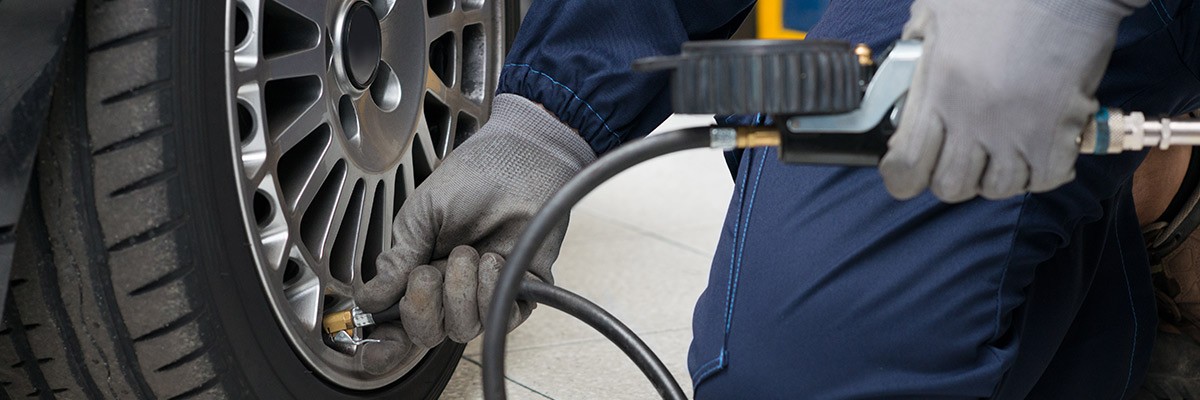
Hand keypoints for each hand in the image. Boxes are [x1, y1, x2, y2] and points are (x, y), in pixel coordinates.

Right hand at [351, 94, 594, 372]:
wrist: (521, 159)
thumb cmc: (473, 177)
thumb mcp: (422, 215)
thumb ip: (397, 259)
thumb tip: (369, 299)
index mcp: (420, 271)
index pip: (400, 322)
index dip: (386, 344)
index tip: (375, 350)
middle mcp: (451, 289)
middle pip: (427, 335)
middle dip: (422, 308)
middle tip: (428, 271)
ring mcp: (485, 293)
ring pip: (463, 330)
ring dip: (460, 291)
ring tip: (468, 253)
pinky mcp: (520, 292)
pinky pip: (499, 317)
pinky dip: (491, 290)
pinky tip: (493, 259)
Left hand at [879, 0, 1146, 201]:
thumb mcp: (934, 13)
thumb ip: (913, 52)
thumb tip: (899, 78)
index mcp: (936, 91)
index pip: (905, 166)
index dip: (902, 177)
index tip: (907, 170)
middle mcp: (972, 118)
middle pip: (949, 187)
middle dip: (950, 177)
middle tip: (959, 158)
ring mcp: (1016, 129)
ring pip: (997, 189)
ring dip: (996, 176)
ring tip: (1001, 151)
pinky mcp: (1059, 131)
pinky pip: (1045, 179)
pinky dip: (1040, 173)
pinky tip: (1038, 150)